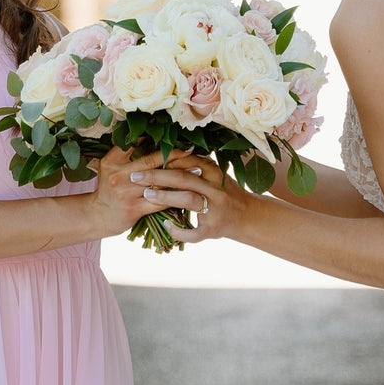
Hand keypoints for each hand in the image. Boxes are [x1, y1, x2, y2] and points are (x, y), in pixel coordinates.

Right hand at [91, 146, 203, 236]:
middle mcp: (118, 175)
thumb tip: (151, 136)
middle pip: (151, 162)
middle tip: (192, 150)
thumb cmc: (110, 189)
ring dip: (181, 175)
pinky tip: (189, 192)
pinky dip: (175, 195)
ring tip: (197, 170)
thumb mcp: (111, 167)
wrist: (99, 216)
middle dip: (174, 155)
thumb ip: (126, 153)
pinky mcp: (134, 208)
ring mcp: (126, 193)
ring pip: (158, 181)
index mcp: (112, 162)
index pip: (134, 144)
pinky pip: (160, 201)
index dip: (155, 138)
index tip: (174, 134)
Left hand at [130, 156, 246, 243]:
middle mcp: (216, 189)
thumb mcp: (215, 175)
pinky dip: (178, 231)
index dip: (165, 160)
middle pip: (184, 178)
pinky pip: (194, 232)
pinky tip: (165, 225)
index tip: (143, 161)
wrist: (248, 217)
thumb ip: (196, 165)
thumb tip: (168, 152)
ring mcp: (215, 210)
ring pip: (189, 200)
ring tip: (146, 195)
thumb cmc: (225, 192)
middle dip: (157, 176)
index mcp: (215, 173)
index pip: (187, 161)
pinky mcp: (213, 229)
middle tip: (135, 177)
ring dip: (166, 197)